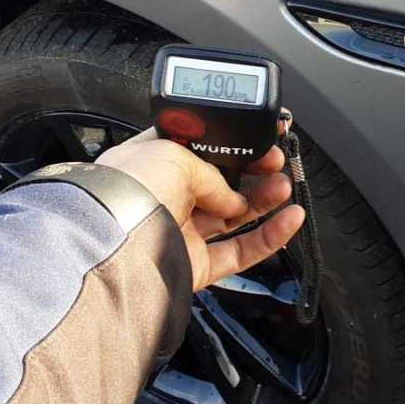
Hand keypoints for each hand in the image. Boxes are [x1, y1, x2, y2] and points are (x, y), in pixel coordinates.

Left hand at [95, 128, 303, 290]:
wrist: (115, 246)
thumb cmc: (128, 191)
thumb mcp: (173, 153)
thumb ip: (212, 169)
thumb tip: (231, 195)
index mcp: (151, 163)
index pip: (196, 148)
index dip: (229, 142)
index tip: (258, 136)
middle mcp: (163, 197)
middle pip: (220, 182)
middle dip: (253, 170)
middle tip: (275, 160)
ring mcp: (179, 232)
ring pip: (233, 216)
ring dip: (264, 200)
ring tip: (285, 185)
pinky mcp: (194, 267)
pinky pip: (239, 252)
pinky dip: (269, 237)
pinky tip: (289, 218)